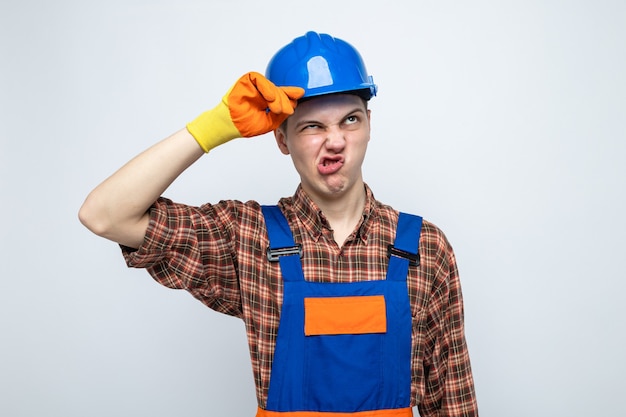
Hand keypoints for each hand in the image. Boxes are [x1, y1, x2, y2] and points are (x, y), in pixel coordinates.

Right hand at [187, 72, 303, 151]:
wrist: (227, 125)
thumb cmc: (244, 125)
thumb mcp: (268, 122)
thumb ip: (280, 114)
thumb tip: (292, 106)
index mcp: (267, 100)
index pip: (282, 95)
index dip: (291, 94)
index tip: (302, 94)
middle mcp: (261, 91)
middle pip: (278, 90)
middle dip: (285, 99)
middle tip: (287, 109)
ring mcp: (253, 85)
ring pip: (271, 85)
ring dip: (276, 96)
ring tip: (278, 107)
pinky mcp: (246, 80)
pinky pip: (259, 80)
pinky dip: (266, 88)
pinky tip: (270, 98)